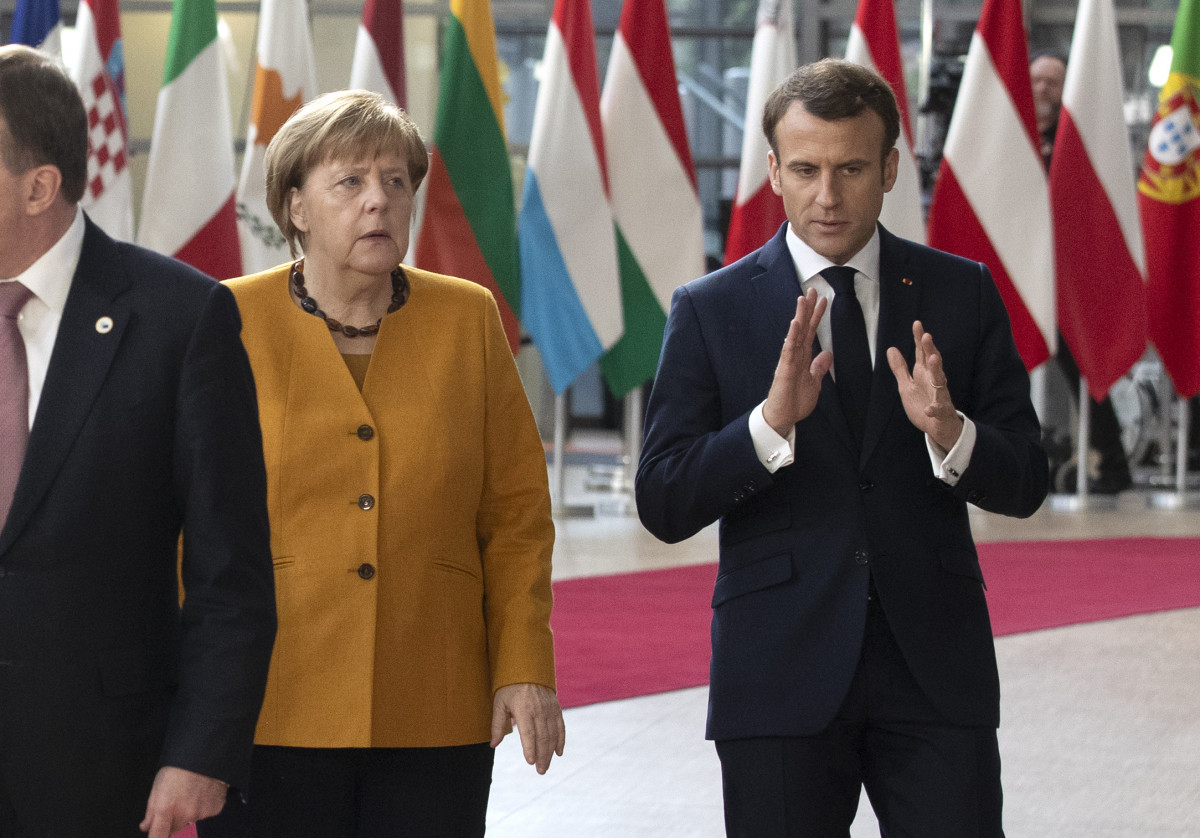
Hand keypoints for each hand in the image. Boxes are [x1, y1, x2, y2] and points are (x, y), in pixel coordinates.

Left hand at [140, 766, 227, 837]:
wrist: (206, 754)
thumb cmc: (179, 767)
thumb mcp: (158, 786)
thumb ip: (150, 810)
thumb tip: (146, 826)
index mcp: (166, 808)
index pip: (158, 836)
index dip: (156, 837)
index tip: (157, 835)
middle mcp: (184, 814)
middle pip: (174, 831)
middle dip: (171, 823)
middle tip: (174, 805)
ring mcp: (201, 813)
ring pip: (190, 823)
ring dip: (188, 815)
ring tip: (190, 795)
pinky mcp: (215, 809)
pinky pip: (205, 815)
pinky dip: (202, 809)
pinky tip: (201, 794)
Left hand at [490, 682, 564, 773]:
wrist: (527, 668)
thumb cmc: (509, 687)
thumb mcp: (499, 703)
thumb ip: (497, 725)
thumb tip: (493, 745)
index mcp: (524, 709)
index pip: (528, 733)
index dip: (530, 748)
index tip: (530, 762)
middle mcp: (539, 710)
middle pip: (542, 737)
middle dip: (542, 756)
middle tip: (540, 771)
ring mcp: (549, 709)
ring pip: (552, 734)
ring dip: (550, 752)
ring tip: (546, 767)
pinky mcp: (556, 708)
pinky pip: (560, 726)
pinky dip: (560, 740)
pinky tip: (558, 753)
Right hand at [762, 289, 832, 435]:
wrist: (783, 418)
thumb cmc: (795, 401)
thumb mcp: (814, 382)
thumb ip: (819, 367)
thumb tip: (827, 354)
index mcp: (802, 357)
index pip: (810, 332)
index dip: (816, 316)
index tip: (823, 299)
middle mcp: (794, 355)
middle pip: (803, 327)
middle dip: (807, 309)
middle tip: (812, 290)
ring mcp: (788, 361)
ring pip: (795, 335)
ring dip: (799, 317)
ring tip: (802, 300)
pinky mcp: (783, 370)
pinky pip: (788, 351)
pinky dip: (791, 337)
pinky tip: (794, 324)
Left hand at [887, 320, 962, 451]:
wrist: (937, 427)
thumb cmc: (922, 403)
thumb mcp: (907, 385)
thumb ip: (900, 368)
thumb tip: (891, 348)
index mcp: (924, 374)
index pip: (922, 353)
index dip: (919, 339)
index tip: (917, 323)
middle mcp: (934, 381)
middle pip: (933, 362)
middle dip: (930, 349)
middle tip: (927, 336)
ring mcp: (939, 395)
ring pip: (940, 381)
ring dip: (936, 370)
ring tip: (932, 358)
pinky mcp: (941, 411)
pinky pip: (938, 409)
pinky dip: (934, 408)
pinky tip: (928, 409)